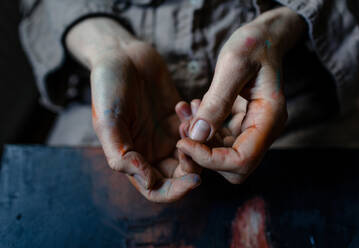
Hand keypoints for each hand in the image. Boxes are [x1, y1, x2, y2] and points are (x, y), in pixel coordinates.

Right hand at [66, 18, 200, 201]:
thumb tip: (149, 183)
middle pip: (179, 175)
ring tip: (188, 114)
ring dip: (197, 139)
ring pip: (192, 153)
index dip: (176, 191)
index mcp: (132, 158)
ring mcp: (167, 135)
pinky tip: (189, 102)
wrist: (121, 55)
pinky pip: (197, 130)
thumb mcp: (108, 121)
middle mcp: (151, 151)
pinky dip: (198, 120)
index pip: (156, 189)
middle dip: (192, 164)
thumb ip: (122, 155)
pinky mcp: (178, 118)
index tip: (195, 179)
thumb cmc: (108, 86)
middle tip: (198, 142)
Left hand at [177, 7, 305, 183]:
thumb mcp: (233, 65)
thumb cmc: (253, 44)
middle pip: (234, 167)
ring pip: (224, 155)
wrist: (264, 37)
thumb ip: (217, 101)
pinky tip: (194, 107)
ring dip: (200, 140)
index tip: (183, 142)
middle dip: (204, 154)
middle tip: (184, 128)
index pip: (242, 160)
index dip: (210, 159)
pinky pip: (220, 138)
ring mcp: (254, 128)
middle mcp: (265, 129)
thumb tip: (197, 136)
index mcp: (270, 118)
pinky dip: (203, 130)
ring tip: (187, 111)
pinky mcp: (242, 124)